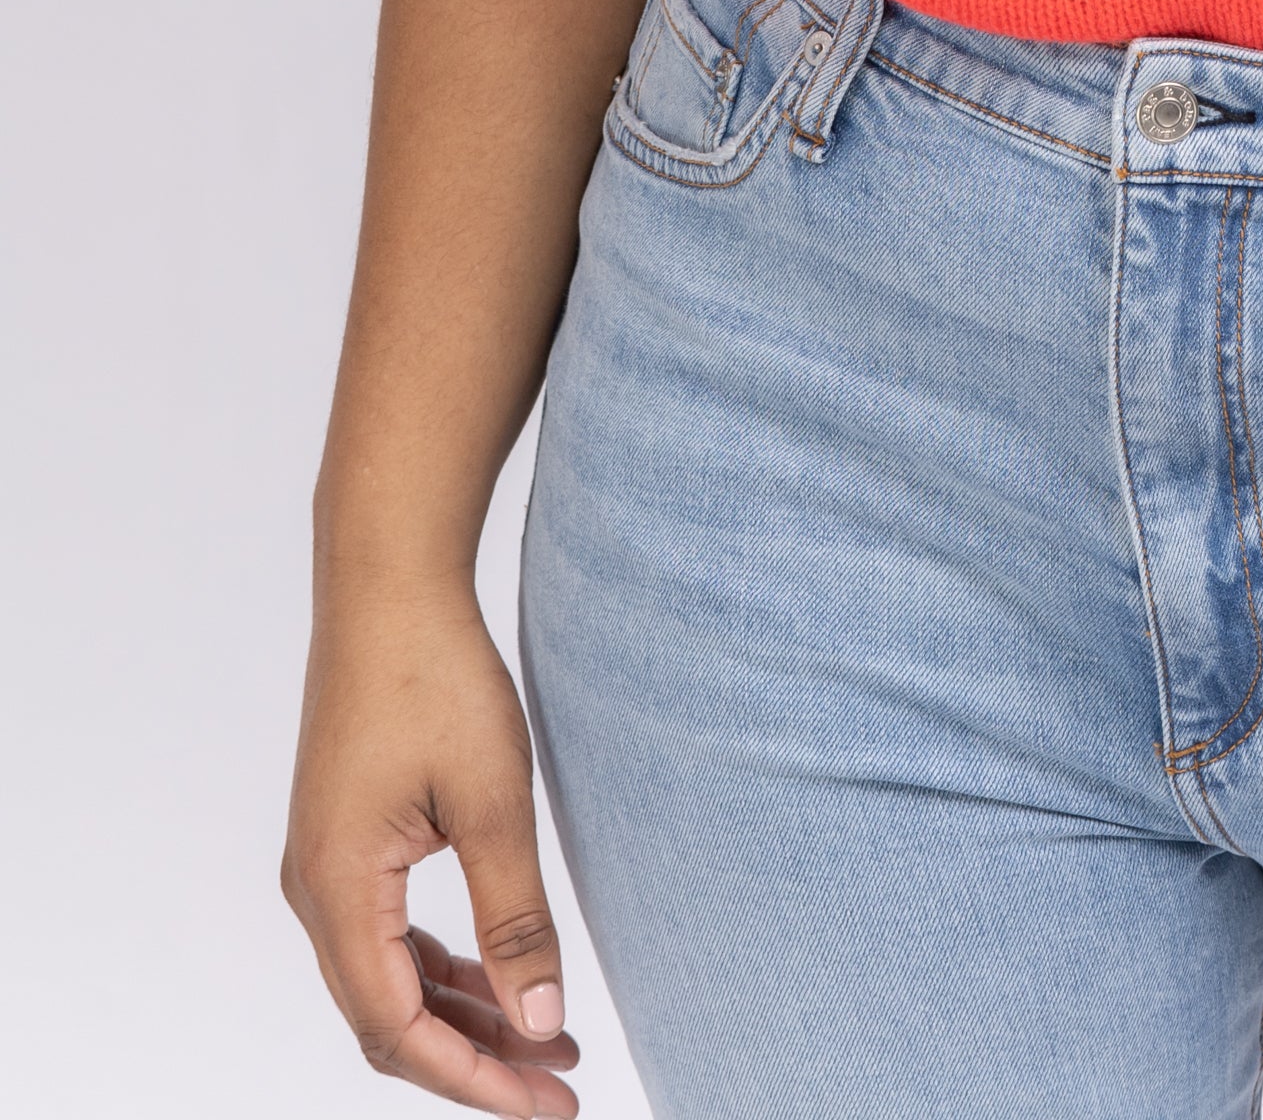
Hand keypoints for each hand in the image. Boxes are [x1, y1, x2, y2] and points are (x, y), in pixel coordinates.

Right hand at [283, 586, 581, 1112]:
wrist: (390, 584)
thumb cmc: (436, 678)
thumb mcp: (493, 801)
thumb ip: (515, 918)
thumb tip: (539, 1022)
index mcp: (337, 890)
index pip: (396, 1031)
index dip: (472, 1081)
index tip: (543, 1105)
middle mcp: (315, 891)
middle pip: (387, 1020)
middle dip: (473, 1064)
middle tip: (557, 1090)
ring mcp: (325, 866)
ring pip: (388, 982)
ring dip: (462, 1017)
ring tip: (547, 1043)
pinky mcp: (346, 840)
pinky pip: (388, 936)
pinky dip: (442, 969)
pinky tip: (499, 978)